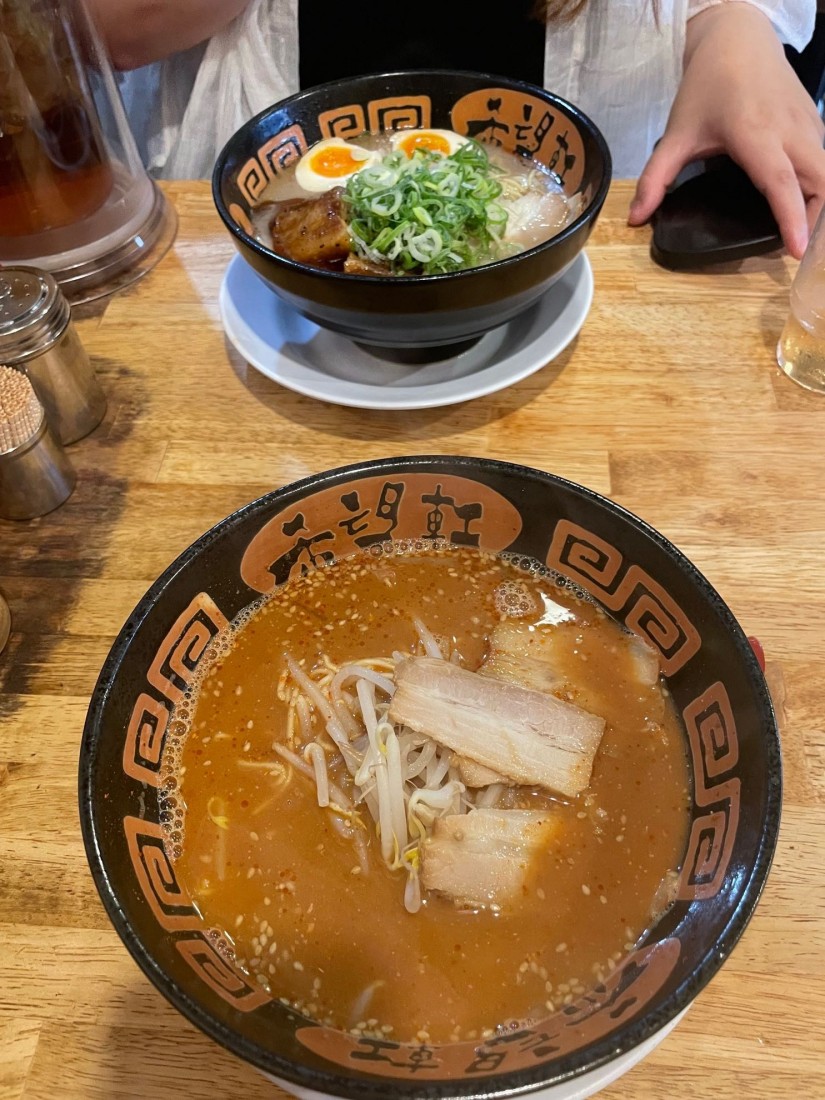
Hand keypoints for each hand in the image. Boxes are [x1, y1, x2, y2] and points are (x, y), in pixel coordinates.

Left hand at [628, 3, 824, 258]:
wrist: (738, 39)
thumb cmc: (709, 85)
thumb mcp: (676, 134)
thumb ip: (655, 179)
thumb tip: (635, 218)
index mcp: (756, 135)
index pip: (781, 183)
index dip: (792, 218)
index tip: (797, 250)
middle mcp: (789, 131)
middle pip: (821, 181)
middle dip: (816, 217)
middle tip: (797, 246)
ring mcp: (808, 125)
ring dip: (822, 202)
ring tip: (802, 230)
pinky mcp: (815, 122)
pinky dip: (821, 184)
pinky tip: (803, 201)